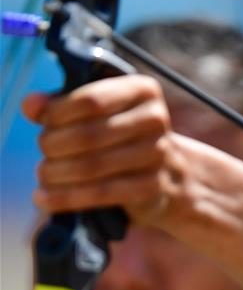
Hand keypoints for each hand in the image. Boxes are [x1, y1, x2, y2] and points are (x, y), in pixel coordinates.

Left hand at [23, 75, 185, 225]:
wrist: (163, 169)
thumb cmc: (119, 133)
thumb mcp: (95, 110)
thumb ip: (60, 104)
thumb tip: (31, 105)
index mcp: (143, 90)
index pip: (90, 100)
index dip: (57, 114)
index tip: (43, 123)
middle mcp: (156, 119)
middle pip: (89, 135)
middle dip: (54, 146)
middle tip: (44, 152)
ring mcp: (158, 154)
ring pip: (93, 166)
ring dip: (57, 173)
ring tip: (43, 175)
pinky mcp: (153, 186)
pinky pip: (102, 193)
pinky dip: (68, 198)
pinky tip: (46, 199)